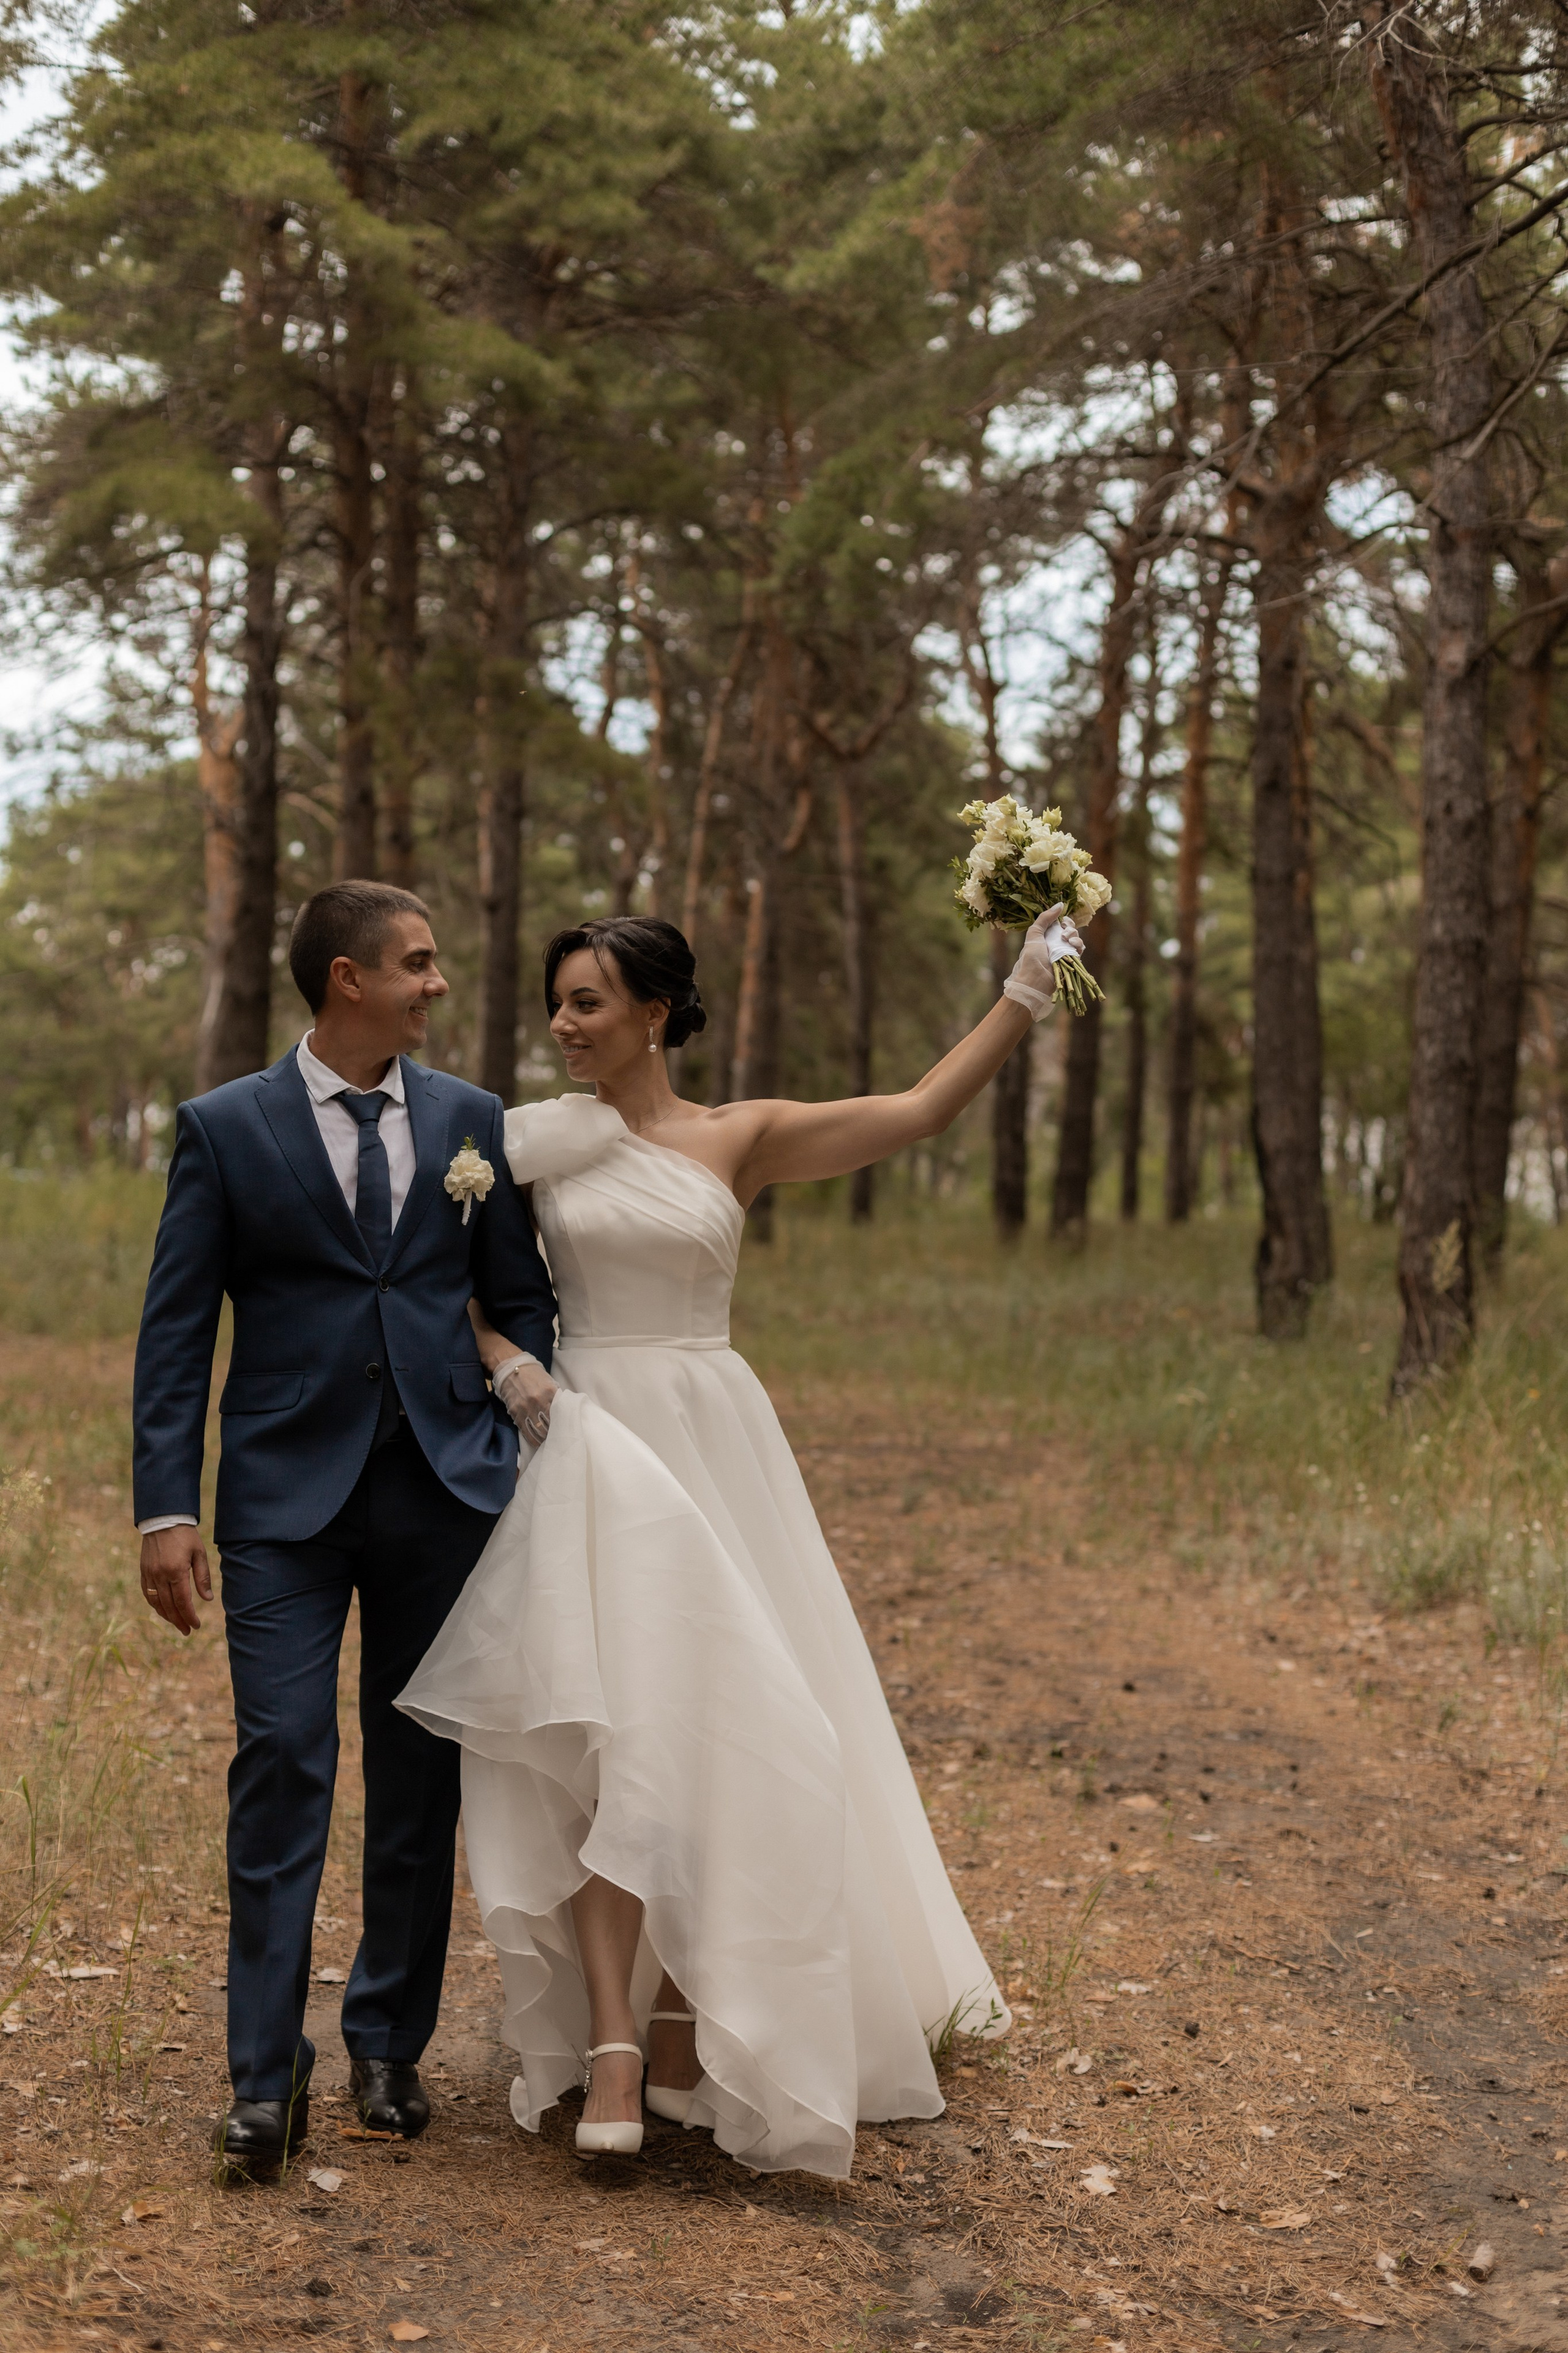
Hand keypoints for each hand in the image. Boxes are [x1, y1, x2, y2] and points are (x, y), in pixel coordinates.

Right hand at [139, 1526, 212, 1636]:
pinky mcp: (143, 1571)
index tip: (196, 1626)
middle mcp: (160, 1576)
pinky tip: (163, 1610)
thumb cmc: (185, 1535)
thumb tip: (208, 1599)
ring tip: (177, 1624)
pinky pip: (147, 1594)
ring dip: (166, 1616)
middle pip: (169, 1606)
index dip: (189, 1617)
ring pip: (156, 1603)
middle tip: (187, 1631)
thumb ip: (203, 1577)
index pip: (183, 1602)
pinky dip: (155, 1605)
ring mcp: (149, 1574)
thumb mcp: (199, 1553)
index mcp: (176, 1571)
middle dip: (179, 1621)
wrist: (163, 1519)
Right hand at [494, 1358, 557, 1448]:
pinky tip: (537, 1442)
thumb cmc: (533, 1375)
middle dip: (554, 1434)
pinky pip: (525, 1431)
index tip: (565, 1430)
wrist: (511, 1369)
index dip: (563, 1425)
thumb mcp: (549, 1382)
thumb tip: (564, 1410)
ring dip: (544, 1439)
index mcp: (550, 1392)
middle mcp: (538, 1401)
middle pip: (550, 1425)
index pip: (560, 1414)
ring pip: (538, 1431)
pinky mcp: (515, 1412)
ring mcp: (525, 1408)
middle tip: (558, 1439)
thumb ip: (556, 1396)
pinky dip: (532, 1439)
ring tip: (548, 1442)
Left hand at [1003, 905, 1086, 1019]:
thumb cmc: (1031, 957)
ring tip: (1067, 940)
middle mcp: (1056, 943)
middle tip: (1064, 932)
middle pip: (1070, 929)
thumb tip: (1060, 904)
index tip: (1063, 921)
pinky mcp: (1071, 961)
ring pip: (1077, 938)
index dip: (1065, 920)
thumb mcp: (1034, 933)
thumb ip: (1045, 917)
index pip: (1060, 924)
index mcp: (1047, 936)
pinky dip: (1079, 945)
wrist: (1035, 979)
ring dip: (1074, 935)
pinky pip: (1080, 949)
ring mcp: (1064, 952)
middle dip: (1070, 927)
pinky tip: (1073, 945)